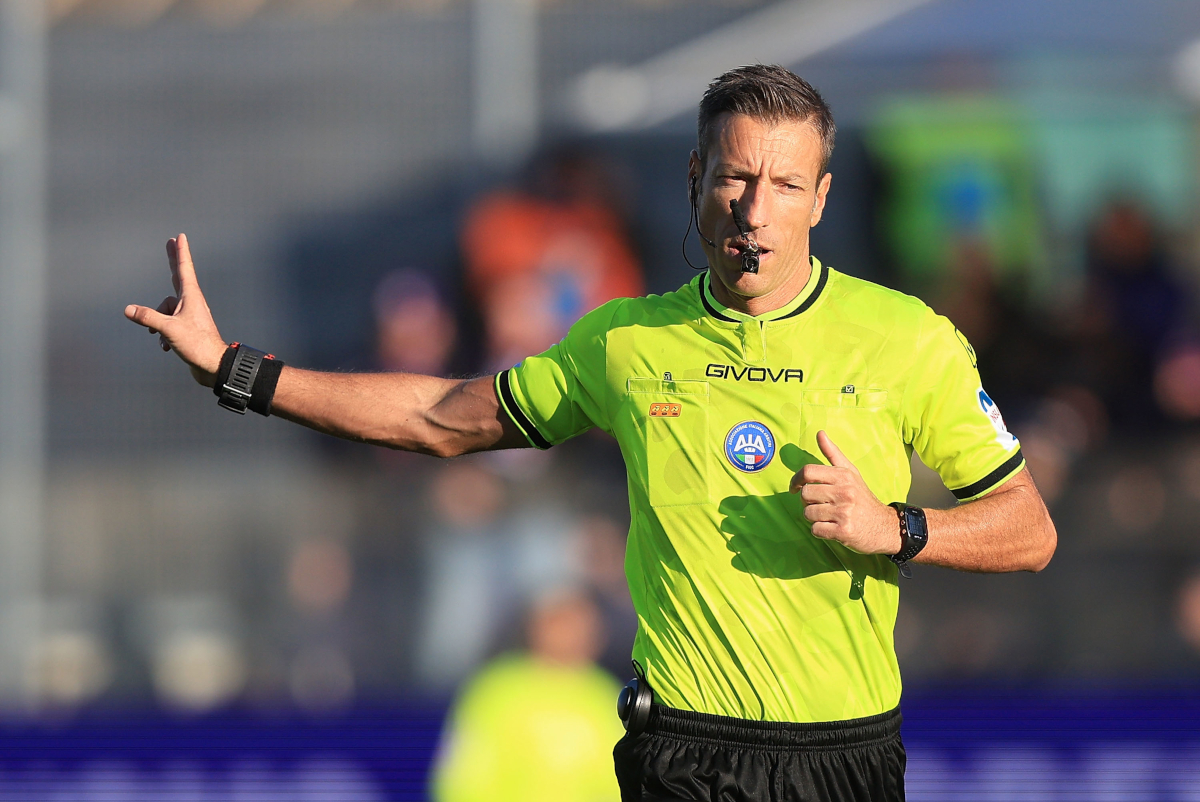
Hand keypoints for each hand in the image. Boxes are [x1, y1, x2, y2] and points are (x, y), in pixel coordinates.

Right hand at [124, 234, 226, 387]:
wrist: (213, 366)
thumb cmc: (197, 346)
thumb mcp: (169, 329)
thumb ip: (148, 318)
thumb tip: (128, 310)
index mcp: (191, 297)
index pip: (183, 269)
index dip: (180, 252)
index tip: (180, 237)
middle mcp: (191, 303)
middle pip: (177, 277)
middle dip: (172, 261)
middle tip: (170, 243)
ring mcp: (189, 315)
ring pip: (165, 310)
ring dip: (158, 323)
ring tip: (163, 338)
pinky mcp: (187, 328)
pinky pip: (168, 324)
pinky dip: (163, 334)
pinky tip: (166, 347)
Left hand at [789, 430, 901, 554]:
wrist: (884, 526)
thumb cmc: (862, 498)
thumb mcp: (850, 473)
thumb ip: (832, 453)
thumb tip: (819, 433)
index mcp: (843, 476)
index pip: (808, 472)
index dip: (796, 480)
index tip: (794, 488)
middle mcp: (844, 492)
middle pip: (805, 494)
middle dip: (807, 501)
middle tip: (819, 504)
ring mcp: (844, 512)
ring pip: (808, 513)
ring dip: (813, 517)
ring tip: (827, 516)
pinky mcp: (843, 531)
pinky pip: (815, 530)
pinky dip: (819, 531)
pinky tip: (831, 527)